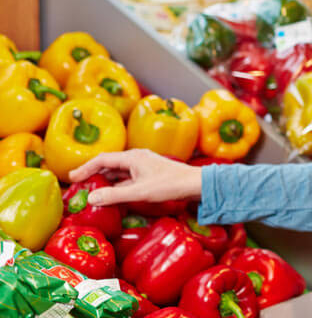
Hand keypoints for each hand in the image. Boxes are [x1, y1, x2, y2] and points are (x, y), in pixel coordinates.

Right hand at [68, 149, 202, 206]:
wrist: (195, 184)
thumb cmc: (170, 185)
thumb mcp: (140, 192)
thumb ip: (114, 195)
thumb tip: (91, 197)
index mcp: (133, 157)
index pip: (102, 159)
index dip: (85, 167)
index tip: (72, 177)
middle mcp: (136, 158)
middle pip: (109, 164)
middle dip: (93, 174)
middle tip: (78, 185)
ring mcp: (143, 166)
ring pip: (118, 172)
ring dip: (104, 180)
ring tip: (92, 191)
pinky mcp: (148, 174)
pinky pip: (127, 178)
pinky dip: (116, 185)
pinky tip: (112, 195)